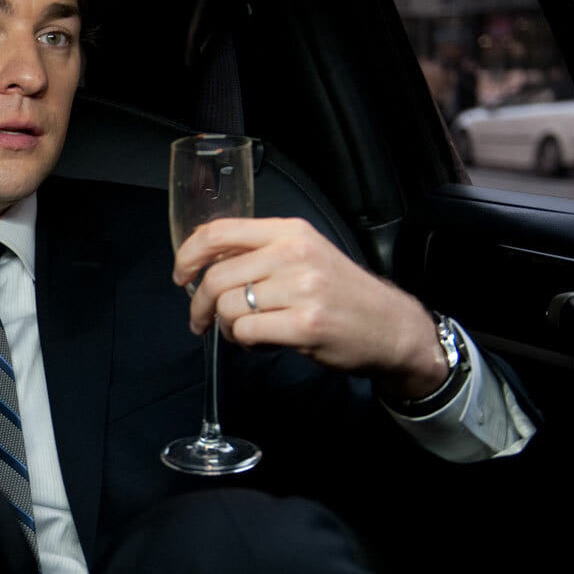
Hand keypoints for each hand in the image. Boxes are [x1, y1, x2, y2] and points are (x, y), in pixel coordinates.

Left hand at [172, 217, 447, 397]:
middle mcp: (294, 254)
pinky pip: (247, 333)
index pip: (219, 232)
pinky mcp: (306, 324)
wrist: (391, 327)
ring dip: (227, 327)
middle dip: (200, 306)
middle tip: (202, 321)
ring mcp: (302, 289)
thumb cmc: (341, 293)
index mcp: (290, 232)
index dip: (188, 255)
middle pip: (216, 277)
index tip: (182, 276)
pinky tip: (261, 341)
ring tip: (246, 332)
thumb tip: (205, 263)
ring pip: (229, 308)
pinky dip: (244, 342)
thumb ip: (260, 253)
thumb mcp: (305, 256)